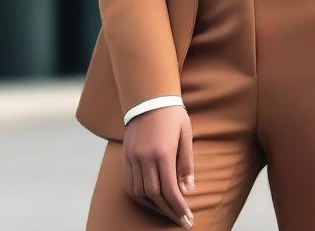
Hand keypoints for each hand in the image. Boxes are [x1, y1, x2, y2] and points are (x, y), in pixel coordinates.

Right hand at [123, 104, 195, 226]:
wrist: (148, 96)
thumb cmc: (172, 114)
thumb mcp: (186, 135)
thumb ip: (186, 164)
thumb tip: (188, 190)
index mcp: (162, 152)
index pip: (170, 190)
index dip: (179, 208)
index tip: (188, 220)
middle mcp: (145, 157)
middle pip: (154, 195)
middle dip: (168, 211)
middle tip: (181, 221)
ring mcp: (133, 158)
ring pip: (140, 193)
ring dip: (154, 206)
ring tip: (168, 212)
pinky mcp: (126, 157)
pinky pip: (130, 185)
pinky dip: (140, 197)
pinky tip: (152, 200)